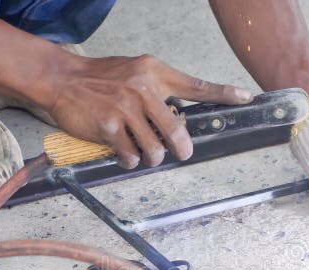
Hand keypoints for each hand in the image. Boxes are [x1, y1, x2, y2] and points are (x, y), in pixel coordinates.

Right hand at [44, 53, 252, 168]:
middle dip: (181, 149)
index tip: (245, 97)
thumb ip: (158, 89)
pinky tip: (122, 152)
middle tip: (180, 153)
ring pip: (155, 150)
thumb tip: (177, 117)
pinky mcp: (110, 128)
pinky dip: (129, 160)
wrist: (63, 79)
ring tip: (142, 152)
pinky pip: (131, 156)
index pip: (196, 85)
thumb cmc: (101, 78)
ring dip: (151, 158)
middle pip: (177, 131)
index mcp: (155, 73)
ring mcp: (127, 109)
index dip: (223, 93)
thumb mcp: (135, 71)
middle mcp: (144, 89)